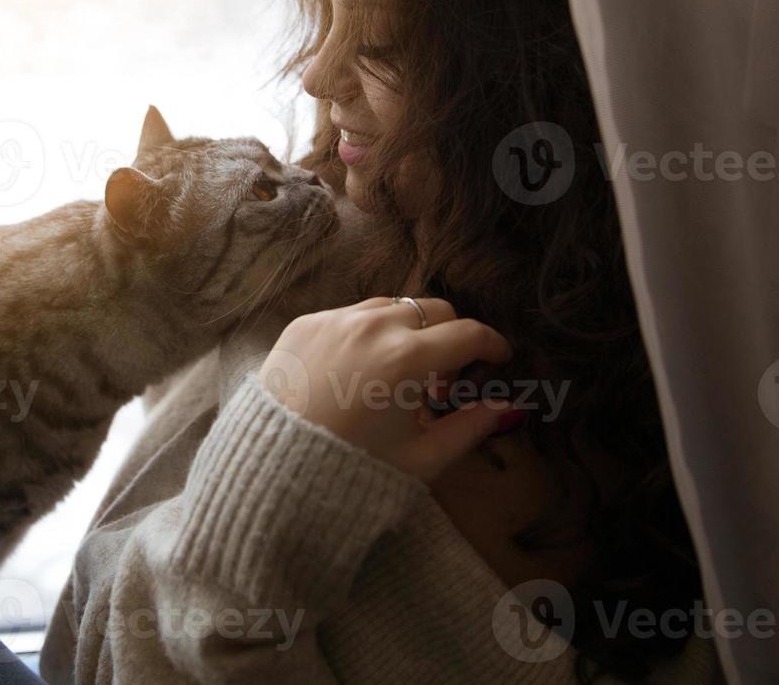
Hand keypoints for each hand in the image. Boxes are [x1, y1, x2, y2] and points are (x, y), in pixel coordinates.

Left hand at [257, 297, 515, 481]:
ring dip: (409, 332)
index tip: (498, 357)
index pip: (469, 334)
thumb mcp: (422, 458)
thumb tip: (506, 407)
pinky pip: (352, 314)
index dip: (493, 345)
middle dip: (450, 337)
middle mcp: (372, 326)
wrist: (272, 470)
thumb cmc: (351, 471)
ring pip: (393, 306)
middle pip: (435, 310)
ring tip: (398, 379)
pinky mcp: (306, 322)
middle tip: (441, 381)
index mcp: (407, 359)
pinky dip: (368, 334)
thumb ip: (471, 427)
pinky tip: (360, 373)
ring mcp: (336, 319)